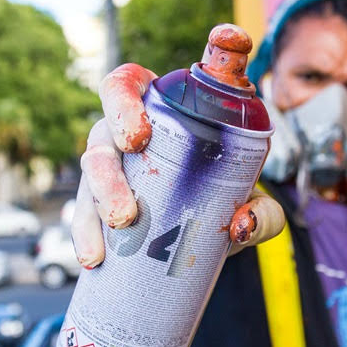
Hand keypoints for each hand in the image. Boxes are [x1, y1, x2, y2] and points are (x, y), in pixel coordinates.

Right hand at [70, 63, 284, 267]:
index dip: (122, 103)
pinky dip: (85, 236)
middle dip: (106, 175)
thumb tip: (241, 225)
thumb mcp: (250, 194)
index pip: (126, 86)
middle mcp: (124, 133)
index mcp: (157, 109)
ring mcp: (109, 167)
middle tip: (124, 212)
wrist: (212, 225)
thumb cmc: (226, 186)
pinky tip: (92, 259)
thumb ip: (263, 210)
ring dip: (94, 209)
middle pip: (100, 137)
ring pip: (89, 177)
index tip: (138, 137)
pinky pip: (83, 213)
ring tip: (109, 243)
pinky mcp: (99, 201)